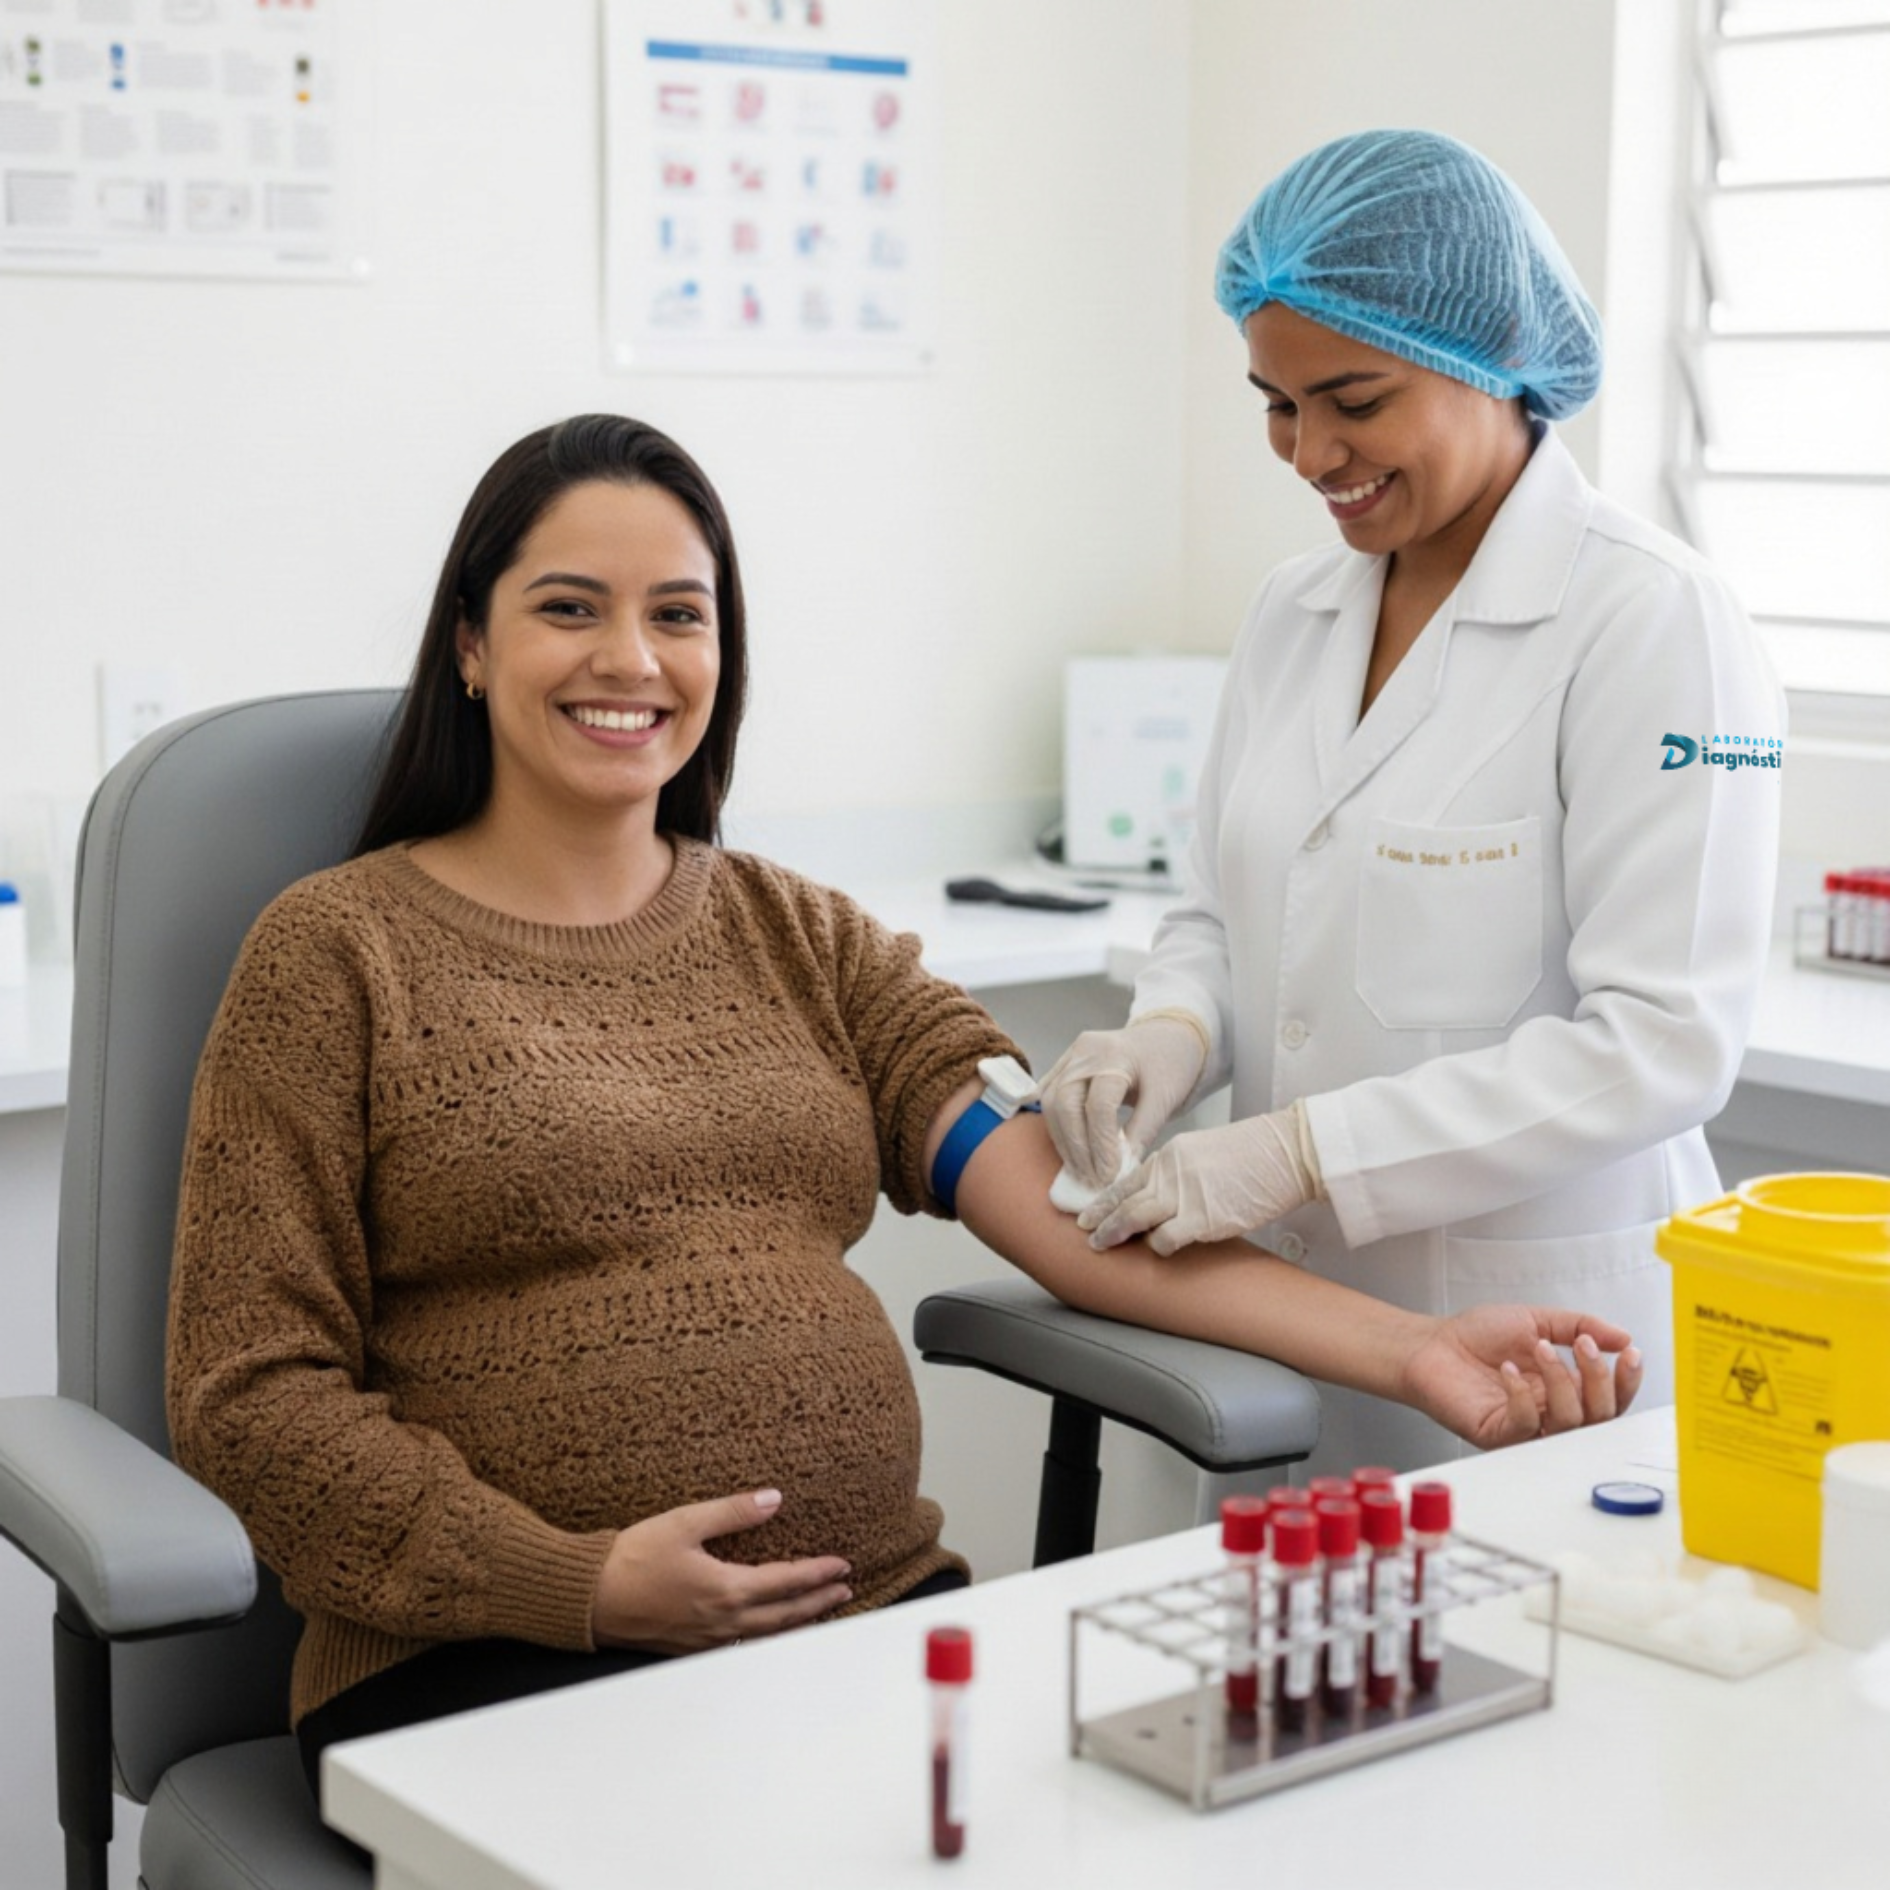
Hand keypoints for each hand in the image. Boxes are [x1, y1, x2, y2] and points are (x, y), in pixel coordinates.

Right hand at [590, 1489, 852, 1652]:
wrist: (589, 1598)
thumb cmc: (632, 1558)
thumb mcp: (685, 1522)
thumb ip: (733, 1512)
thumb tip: (774, 1499)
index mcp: (726, 1589)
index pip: (787, 1581)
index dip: (819, 1573)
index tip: (843, 1565)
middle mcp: (722, 1620)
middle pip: (785, 1615)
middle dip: (818, 1603)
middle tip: (844, 1592)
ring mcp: (706, 1639)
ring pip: (765, 1636)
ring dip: (797, 1624)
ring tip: (817, 1615)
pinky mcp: (689, 1648)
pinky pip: (740, 1646)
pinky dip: (765, 1638)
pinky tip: (767, 1632)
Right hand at [1038, 1013, 1207, 1190]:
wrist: (1167, 1036)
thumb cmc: (1171, 1065)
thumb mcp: (1164, 1099)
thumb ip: (1141, 1134)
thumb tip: (1119, 1172)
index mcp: (1116, 1054)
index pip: (1099, 1106)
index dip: (1101, 1145)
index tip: (1110, 1176)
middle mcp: (1085, 1051)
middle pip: (1065, 1103)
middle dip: (1076, 1147)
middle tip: (1092, 1178)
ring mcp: (1070, 1055)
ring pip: (1051, 1102)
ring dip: (1064, 1141)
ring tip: (1082, 1171)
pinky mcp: (1064, 1064)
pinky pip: (1049, 1097)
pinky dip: (1057, 1126)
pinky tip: (1070, 1150)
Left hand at [1079, 1105, 1319, 1255]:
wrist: (1287, 1153)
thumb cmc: (1256, 1155)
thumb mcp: (1206, 1152)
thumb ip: (1180, 1172)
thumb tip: (1162, 1196)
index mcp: (1172, 1154)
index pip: (1128, 1179)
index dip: (1105, 1199)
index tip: (1088, 1212)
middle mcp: (1172, 1171)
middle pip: (1124, 1198)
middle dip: (1101, 1218)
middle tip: (1087, 1234)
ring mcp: (1185, 1194)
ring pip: (1134, 1216)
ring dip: (1115, 1233)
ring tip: (1102, 1245)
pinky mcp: (1202, 1217)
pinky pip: (1165, 1238)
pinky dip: (1157, 1246)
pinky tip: (1158, 1250)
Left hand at [1400, 1306, 1644, 1450]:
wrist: (1431, 1344)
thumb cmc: (1476, 1336)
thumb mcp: (1535, 1320)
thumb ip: (1579, 1325)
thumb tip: (1622, 1336)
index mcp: (1564, 1389)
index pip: (1610, 1398)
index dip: (1626, 1381)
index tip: (1630, 1354)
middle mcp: (1550, 1412)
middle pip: (1599, 1418)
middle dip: (1599, 1380)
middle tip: (1583, 1346)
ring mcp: (1526, 1427)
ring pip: (1568, 1424)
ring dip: (1562, 1383)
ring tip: (1539, 1348)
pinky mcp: (1498, 1434)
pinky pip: (1526, 1426)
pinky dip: (1522, 1396)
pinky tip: (1508, 1371)